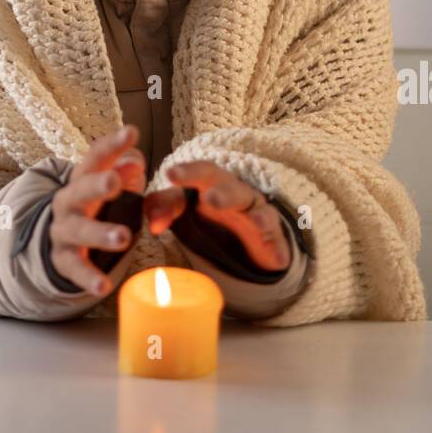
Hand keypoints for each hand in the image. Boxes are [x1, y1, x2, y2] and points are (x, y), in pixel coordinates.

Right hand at [49, 125, 145, 296]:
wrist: (57, 237)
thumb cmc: (95, 203)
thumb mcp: (109, 184)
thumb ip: (125, 170)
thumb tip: (135, 159)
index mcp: (83, 178)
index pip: (96, 157)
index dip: (112, 144)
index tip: (132, 131)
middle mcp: (69, 200)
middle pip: (80, 189)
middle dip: (97, 185)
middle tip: (116, 182)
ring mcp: (63, 230)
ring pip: (79, 230)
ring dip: (100, 233)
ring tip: (124, 238)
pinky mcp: (63, 260)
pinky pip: (75, 269)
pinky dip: (88, 277)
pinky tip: (104, 286)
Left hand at [144, 161, 291, 271]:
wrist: (243, 234)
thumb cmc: (208, 212)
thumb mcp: (183, 207)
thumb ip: (163, 207)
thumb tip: (153, 224)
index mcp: (214, 183)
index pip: (203, 172)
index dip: (189, 172)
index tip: (171, 174)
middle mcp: (238, 194)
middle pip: (233, 189)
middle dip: (224, 194)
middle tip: (211, 199)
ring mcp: (257, 214)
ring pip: (259, 211)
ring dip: (258, 216)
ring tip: (256, 222)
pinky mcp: (271, 238)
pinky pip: (276, 242)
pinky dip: (278, 249)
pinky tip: (278, 260)